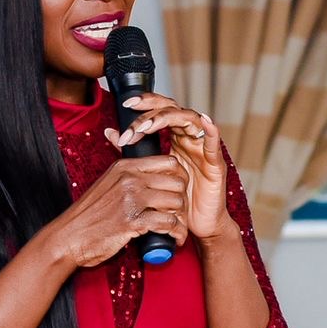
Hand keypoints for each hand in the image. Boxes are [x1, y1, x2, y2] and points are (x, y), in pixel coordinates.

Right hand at [47, 152, 188, 268]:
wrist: (68, 238)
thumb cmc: (88, 215)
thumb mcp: (106, 184)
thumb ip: (125, 174)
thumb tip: (143, 169)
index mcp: (125, 166)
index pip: (169, 162)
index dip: (180, 178)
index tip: (179, 192)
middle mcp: (129, 179)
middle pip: (177, 182)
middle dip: (183, 200)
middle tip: (179, 214)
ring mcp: (131, 199)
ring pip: (176, 202)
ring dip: (181, 218)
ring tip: (177, 228)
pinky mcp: (133, 221)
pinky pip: (169, 223)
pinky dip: (176, 233)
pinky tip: (175, 238)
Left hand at [108, 92, 226, 242]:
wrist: (197, 224)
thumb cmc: (177, 200)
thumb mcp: (151, 173)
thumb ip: (134, 151)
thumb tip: (110, 132)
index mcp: (175, 138)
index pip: (160, 110)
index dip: (146, 103)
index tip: (126, 105)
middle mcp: (189, 138)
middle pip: (173, 110)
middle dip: (152, 111)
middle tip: (133, 117)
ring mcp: (202, 149)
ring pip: (190, 120)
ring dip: (169, 120)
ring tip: (148, 126)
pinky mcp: (215, 163)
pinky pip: (214, 144)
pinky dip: (211, 130)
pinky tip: (204, 120)